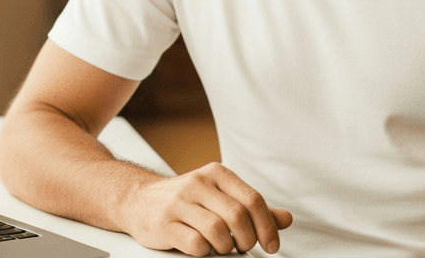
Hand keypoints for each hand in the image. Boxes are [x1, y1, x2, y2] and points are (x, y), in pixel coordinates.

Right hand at [118, 162, 292, 254]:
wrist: (138, 200)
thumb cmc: (186, 200)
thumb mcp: (220, 196)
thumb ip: (252, 208)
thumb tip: (285, 220)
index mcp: (217, 174)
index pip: (252, 199)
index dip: (267, 226)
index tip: (271, 245)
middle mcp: (198, 183)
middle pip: (237, 216)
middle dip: (247, 239)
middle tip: (244, 247)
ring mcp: (179, 202)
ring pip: (217, 230)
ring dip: (225, 247)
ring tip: (221, 247)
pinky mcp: (164, 223)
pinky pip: (195, 243)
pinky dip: (204, 251)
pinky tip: (202, 247)